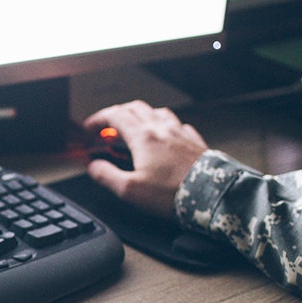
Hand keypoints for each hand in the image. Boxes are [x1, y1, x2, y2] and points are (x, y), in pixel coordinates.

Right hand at [83, 101, 208, 219]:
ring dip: (142, 115)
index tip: (90, 128)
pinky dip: (166, 126)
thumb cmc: (172, 193)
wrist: (211, 195)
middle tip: (109, 125)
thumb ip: (107, 176)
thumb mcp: (130, 190)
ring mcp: (180, 134)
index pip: (115, 116)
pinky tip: (167, 135)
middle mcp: (162, 130)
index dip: (98, 119)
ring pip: (158, 112)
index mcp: (143, 138)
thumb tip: (94, 167)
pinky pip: (179, 125)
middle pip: (135, 108)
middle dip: (117, 113)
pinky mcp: (195, 142)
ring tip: (136, 126)